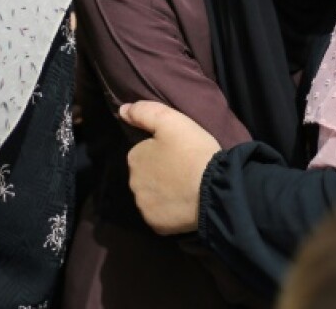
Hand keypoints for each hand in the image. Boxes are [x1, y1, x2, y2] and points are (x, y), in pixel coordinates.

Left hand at [120, 101, 220, 234]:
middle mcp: (133, 183)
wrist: (214, 188)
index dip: (161, 151)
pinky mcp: (156, 225)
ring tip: (186, 187)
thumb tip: (122, 110)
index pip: (143, 152)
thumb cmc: (193, 151)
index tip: (179, 152)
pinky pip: (160, 214)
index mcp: (134, 158)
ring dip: (163, 191)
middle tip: (184, 169)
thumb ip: (145, 112)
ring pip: (151, 195)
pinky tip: (184, 203)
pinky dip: (169, 210)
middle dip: (159, 172)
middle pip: (145, 175)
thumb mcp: (171, 121)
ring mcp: (143, 206)